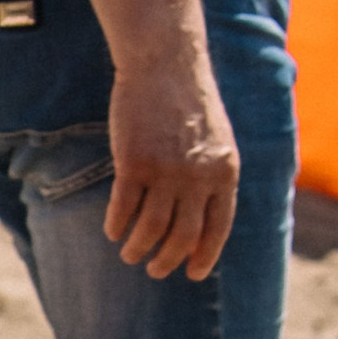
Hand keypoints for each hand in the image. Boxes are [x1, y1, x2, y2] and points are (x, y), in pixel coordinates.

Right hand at [106, 57, 238, 281]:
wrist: (166, 65)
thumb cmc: (189, 102)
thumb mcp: (217, 141)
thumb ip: (212, 176)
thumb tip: (200, 216)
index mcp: (224, 172)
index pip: (217, 228)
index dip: (204, 255)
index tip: (192, 273)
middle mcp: (198, 177)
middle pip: (182, 236)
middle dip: (167, 260)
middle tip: (155, 269)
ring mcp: (165, 171)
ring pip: (151, 229)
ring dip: (138, 249)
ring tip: (130, 255)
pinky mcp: (133, 163)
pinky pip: (123, 209)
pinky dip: (117, 226)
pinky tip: (113, 232)